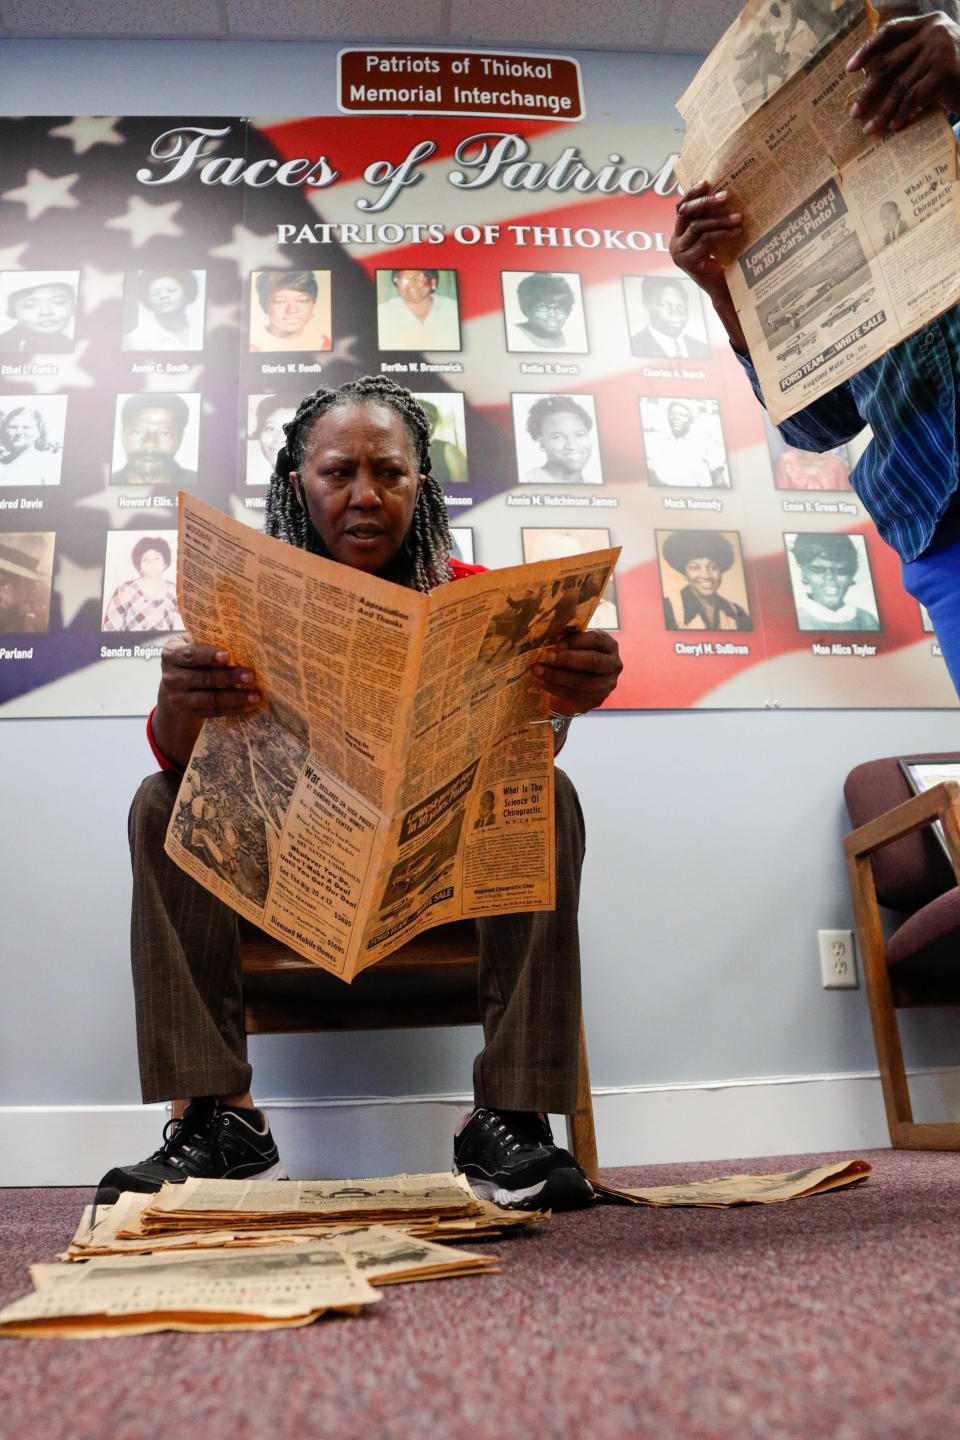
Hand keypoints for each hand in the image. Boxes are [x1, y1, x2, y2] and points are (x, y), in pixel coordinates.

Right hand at [153, 634, 260, 768]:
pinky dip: (233, 709)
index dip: (208, 655)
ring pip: (211, 698)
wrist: (174, 691)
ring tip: (255, 695)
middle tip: (251, 676)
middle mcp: (172, 677)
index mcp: (172, 654)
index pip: (190, 655)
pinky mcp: (189, 713)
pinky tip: (249, 706)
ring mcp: (179, 698)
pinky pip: (214, 711)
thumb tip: (240, 641)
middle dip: (229, 677)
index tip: (227, 655)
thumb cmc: (191, 662)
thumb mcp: (191, 647)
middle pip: (204, 678)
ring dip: (235, 697)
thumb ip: (207, 643)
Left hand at [531, 630, 621, 715]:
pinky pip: (576, 696)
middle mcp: (614, 665)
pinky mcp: (596, 700)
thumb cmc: (574, 656)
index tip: (557, 644)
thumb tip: (549, 641)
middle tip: (546, 657)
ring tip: (538, 671)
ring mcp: (607, 685)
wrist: (576, 683)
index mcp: (609, 645)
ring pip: (583, 682)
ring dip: (557, 676)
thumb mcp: (574, 645)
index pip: (597, 639)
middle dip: (567, 659)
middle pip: (593, 661)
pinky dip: (556, 689)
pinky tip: (542, 682)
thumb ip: (567, 641)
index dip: (576, 641)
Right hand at [670, 182, 748, 352]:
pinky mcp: (688, 262)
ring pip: (697, 226)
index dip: (691, 193)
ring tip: (738, 217)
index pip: (680, 209)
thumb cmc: (722, 263)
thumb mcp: (715, 239)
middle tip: (726, 195)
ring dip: (720, 220)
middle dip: (705, 202)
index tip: (706, 182)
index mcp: (679, 235)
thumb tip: (724, 192)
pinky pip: (706, 240)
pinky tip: (737, 231)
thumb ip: (712, 222)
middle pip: (685, 213)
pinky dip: (723, 233)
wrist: (723, 292)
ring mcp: (679, 253)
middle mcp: (675, 243)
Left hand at [847, 12, 959, 133]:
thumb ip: (912, 56)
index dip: (867, 49)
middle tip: (855, 113)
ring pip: (900, 85)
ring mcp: (940, 50)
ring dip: (882, 111)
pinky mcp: (945, 72)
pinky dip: (901, 113)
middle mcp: (934, 31)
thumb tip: (872, 80)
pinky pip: (914, 97)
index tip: (849, 69)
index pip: (890, 31)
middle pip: (890, 63)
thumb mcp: (935, 55)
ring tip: (870, 128)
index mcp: (928, 22)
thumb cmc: (958, 73)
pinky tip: (893, 127)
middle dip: (869, 91)